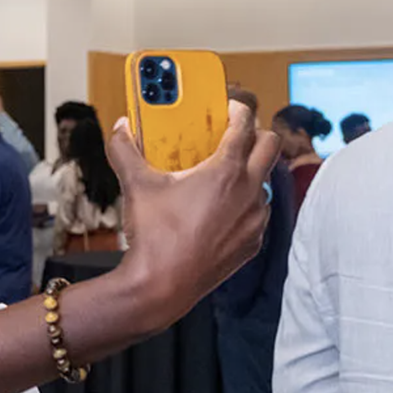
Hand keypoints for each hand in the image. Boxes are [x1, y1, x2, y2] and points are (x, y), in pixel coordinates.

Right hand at [107, 101, 277, 328]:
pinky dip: (243, 204)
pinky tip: (216, 211)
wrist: (162, 285)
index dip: (239, 110)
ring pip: (264, 182)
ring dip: (248, 173)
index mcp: (225, 171)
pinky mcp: (254, 241)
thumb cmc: (154, 234)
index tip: (228, 108)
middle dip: (256, 135)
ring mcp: (256, 219)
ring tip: (218, 178)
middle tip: (232, 136)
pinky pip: (257, 212)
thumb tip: (121, 128)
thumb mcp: (136, 185)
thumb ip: (125, 150)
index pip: (246, 126)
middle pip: (271, 147)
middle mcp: (248, 192)